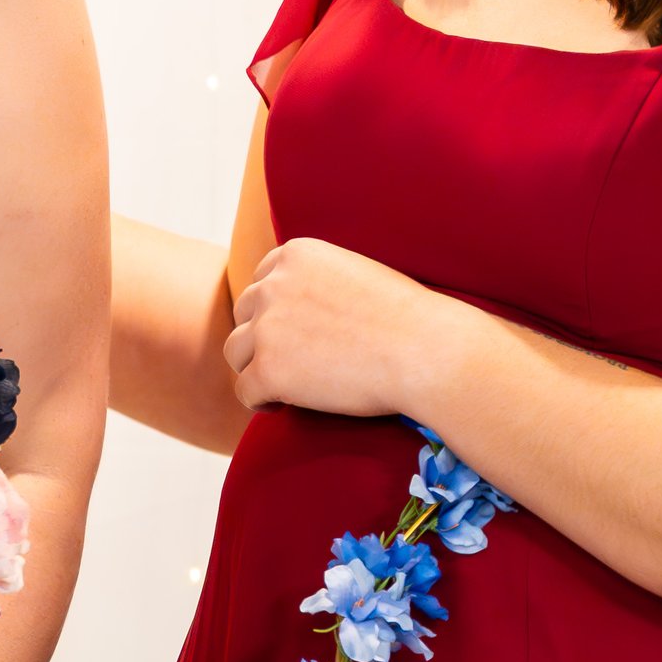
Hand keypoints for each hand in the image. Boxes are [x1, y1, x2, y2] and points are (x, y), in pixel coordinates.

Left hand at [225, 238, 444, 420]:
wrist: (425, 352)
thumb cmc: (406, 320)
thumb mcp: (356, 275)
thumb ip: (318, 282)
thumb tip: (297, 313)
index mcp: (295, 255)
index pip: (261, 282)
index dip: (274, 312)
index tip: (295, 334)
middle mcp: (273, 285)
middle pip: (244, 315)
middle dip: (262, 338)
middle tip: (292, 363)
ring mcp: (267, 327)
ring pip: (236, 352)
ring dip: (256, 369)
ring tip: (285, 386)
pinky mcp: (268, 369)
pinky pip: (245, 390)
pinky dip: (260, 401)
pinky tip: (282, 406)